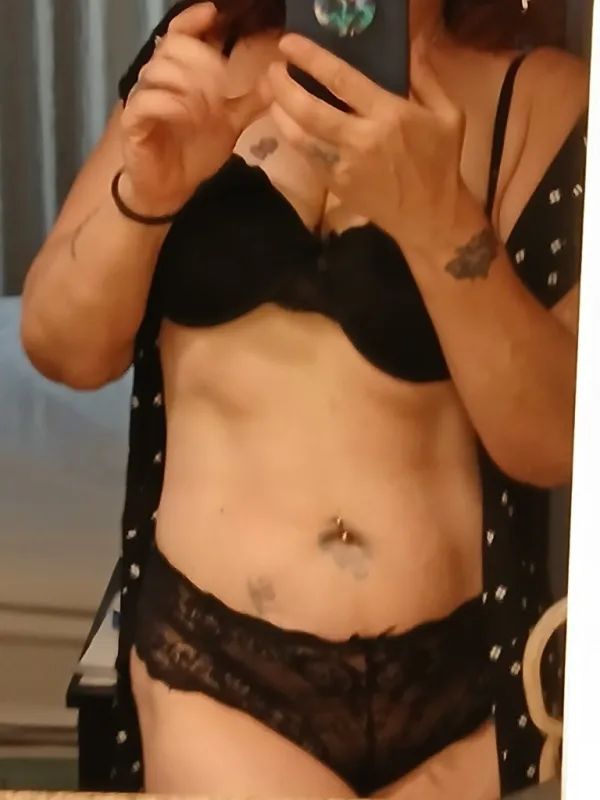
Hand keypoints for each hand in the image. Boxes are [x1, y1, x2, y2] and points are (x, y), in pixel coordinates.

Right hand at [120, 3, 267, 215]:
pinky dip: (172, 104)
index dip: (194, 19)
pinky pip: (148, 101)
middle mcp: (157, 80)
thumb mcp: (230, 125)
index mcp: (179, 74)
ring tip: (211, 108)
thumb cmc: (195, 153)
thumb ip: (249, 101)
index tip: (214, 13)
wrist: (171, 190)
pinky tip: (189, 116)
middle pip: (173, 47)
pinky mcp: (133, 122)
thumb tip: (276, 78)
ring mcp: (143, 98)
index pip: (180, 33)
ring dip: (190, 85)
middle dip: (203, 61)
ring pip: (160, 71)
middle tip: (223, 86)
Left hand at [265, 35, 469, 246]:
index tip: (289, 44)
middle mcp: (362, 139)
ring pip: (301, 137)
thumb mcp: (448, 114)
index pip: (340, 79)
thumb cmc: (441, 163)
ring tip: (271, 95)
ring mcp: (346, 166)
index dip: (309, 58)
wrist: (430, 216)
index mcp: (389, 115)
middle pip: (309, 109)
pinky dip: (293, 139)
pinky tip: (287, 125)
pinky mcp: (338, 187)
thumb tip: (411, 46)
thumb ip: (427, 78)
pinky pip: (308, 158)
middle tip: (272, 70)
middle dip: (283, 86)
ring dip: (280, 113)